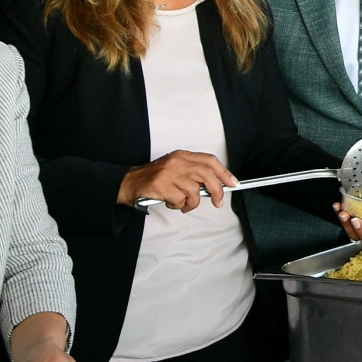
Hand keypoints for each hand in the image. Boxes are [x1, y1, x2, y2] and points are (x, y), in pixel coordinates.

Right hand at [117, 151, 238, 211]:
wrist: (129, 183)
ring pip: (194, 191)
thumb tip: (216, 186)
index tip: (232, 183)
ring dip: (191, 203)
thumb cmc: (156, 178)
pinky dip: (178, 206)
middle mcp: (177, 162)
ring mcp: (169, 173)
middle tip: (218, 202)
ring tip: (183, 204)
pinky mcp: (161, 186)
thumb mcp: (176, 169)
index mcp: (182, 155)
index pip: (209, 160)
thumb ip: (194, 174)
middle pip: (207, 174)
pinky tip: (170, 202)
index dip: (224, 172)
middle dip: (217, 190)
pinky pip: (180, 200)